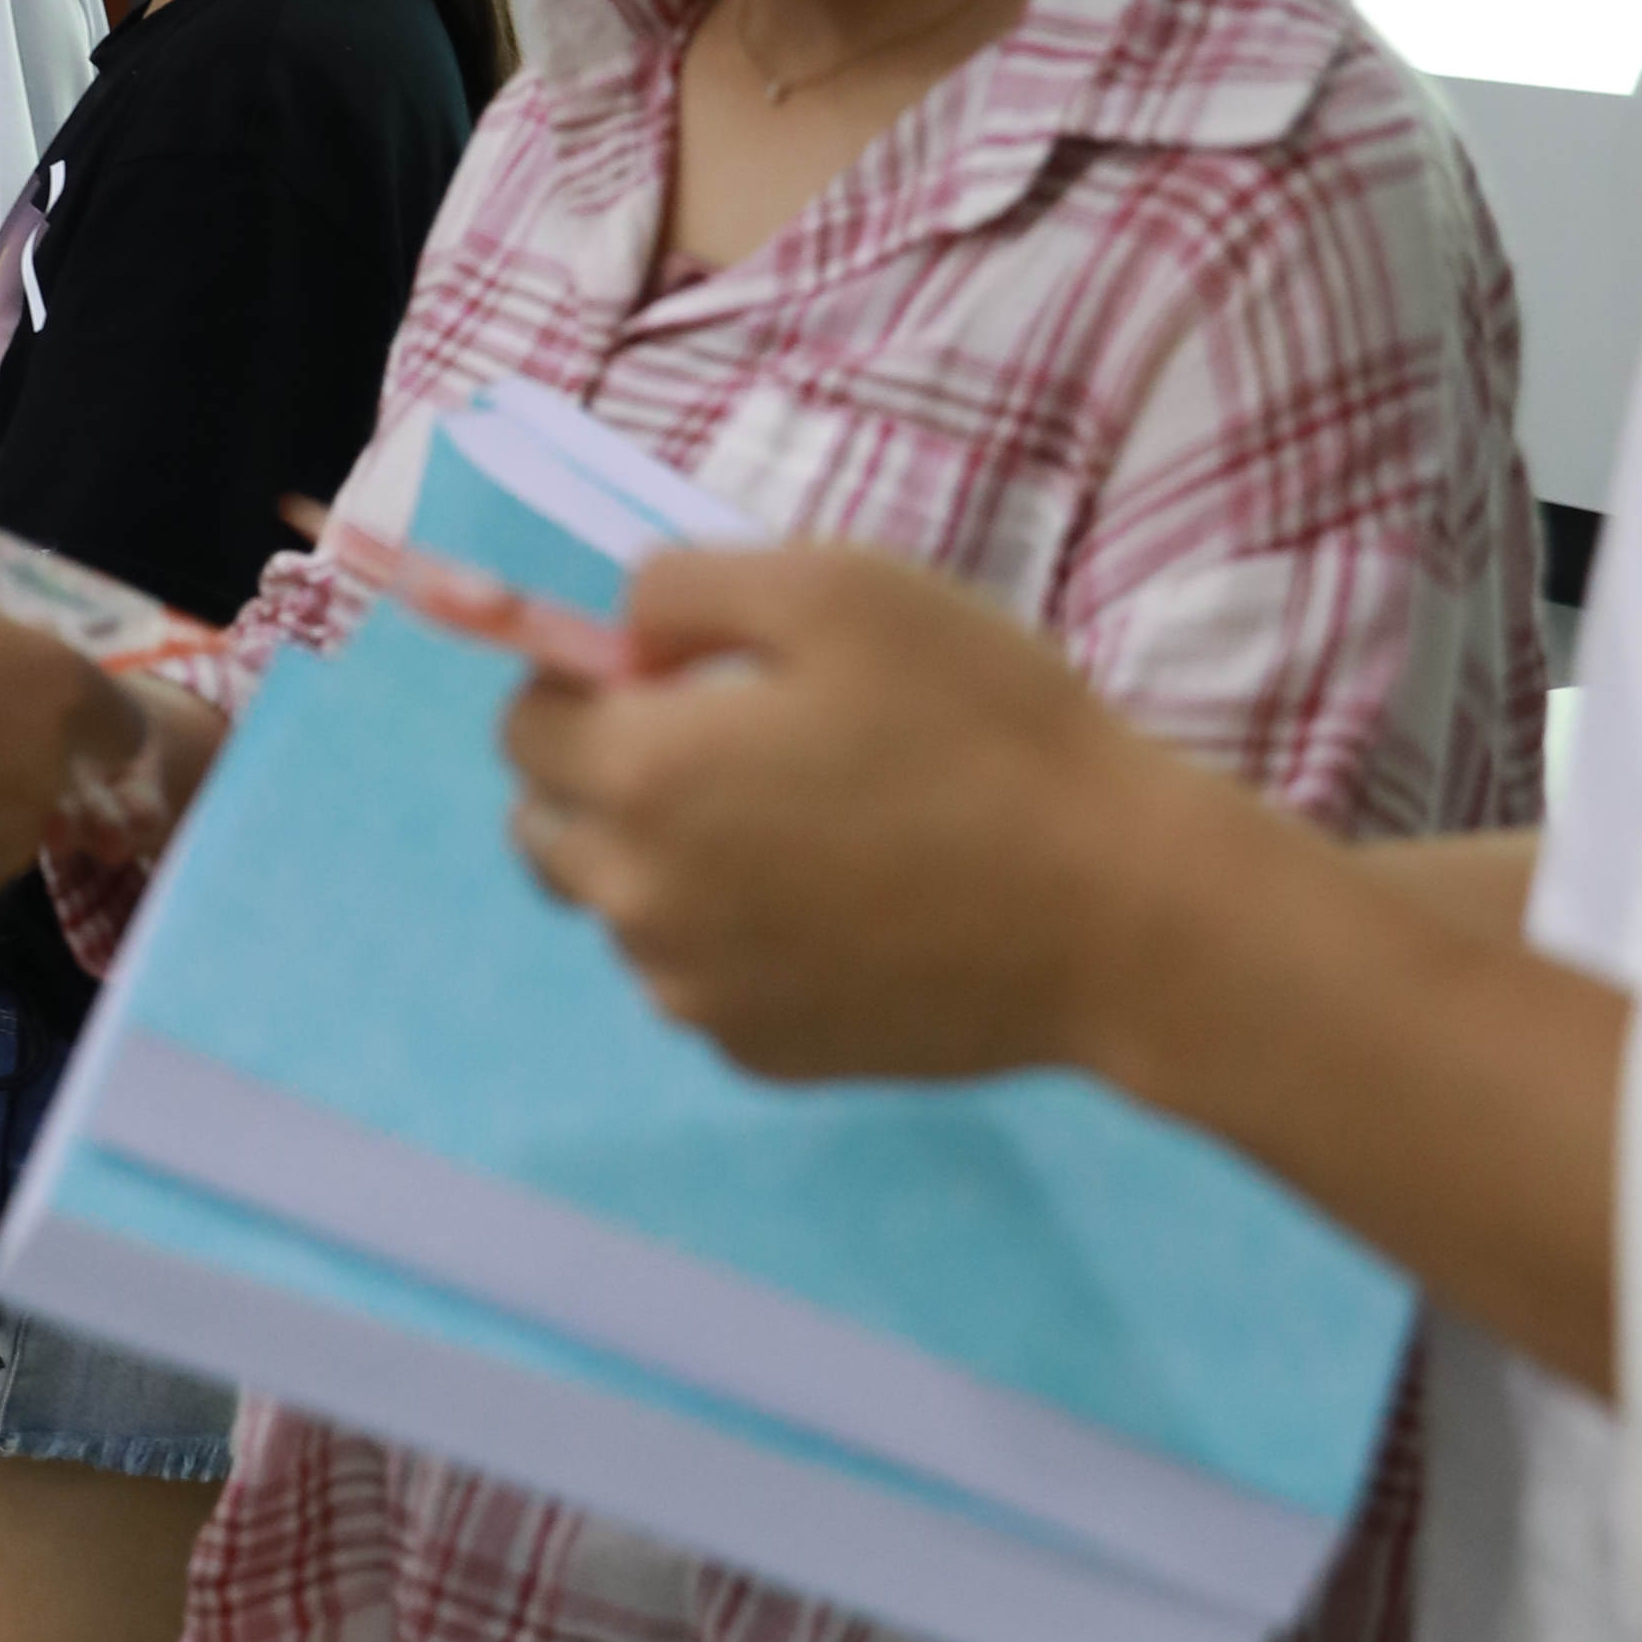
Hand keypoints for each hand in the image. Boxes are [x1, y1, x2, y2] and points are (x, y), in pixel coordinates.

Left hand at [500, 544, 1175, 1083]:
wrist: (1117, 913)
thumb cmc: (986, 729)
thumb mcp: (841, 587)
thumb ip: (687, 586)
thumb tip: (621, 630)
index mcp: (641, 777)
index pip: (524, 726)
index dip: (586, 683)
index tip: (676, 673)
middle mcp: (638, 901)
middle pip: (549, 829)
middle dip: (605, 778)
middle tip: (731, 745)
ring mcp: (697, 994)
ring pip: (624, 912)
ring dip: (670, 863)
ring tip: (808, 826)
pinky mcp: (761, 1055)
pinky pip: (701, 979)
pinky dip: (737, 938)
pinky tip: (844, 904)